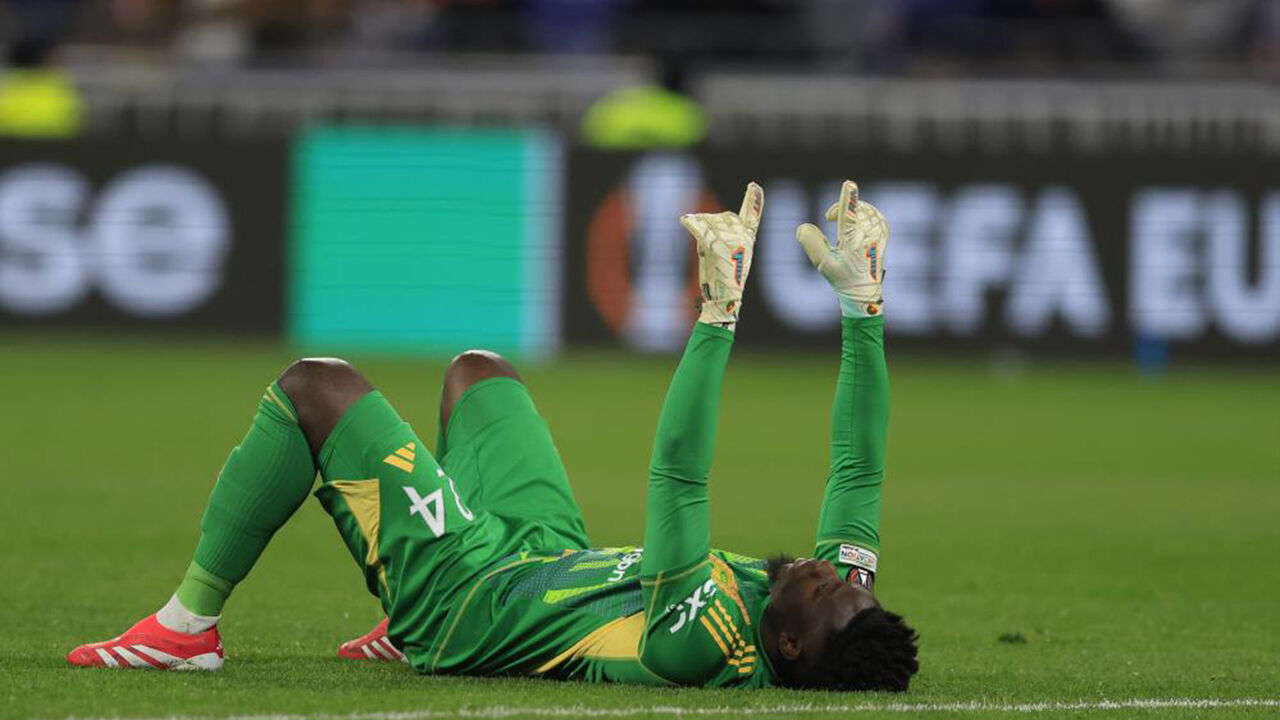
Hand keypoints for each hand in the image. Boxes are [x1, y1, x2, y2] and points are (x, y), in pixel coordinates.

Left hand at [680, 182, 763, 326]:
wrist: (723, 299)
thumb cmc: (721, 278)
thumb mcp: (724, 252)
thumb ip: (720, 234)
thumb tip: (703, 220)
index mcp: (749, 238)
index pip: (752, 215)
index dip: (754, 199)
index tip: (753, 185)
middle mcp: (744, 237)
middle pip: (723, 217)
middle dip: (708, 222)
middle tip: (699, 232)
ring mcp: (732, 241)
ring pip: (711, 223)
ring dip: (698, 225)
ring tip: (692, 230)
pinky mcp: (718, 248)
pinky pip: (702, 231)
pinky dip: (692, 224)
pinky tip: (684, 220)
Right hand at [795, 180, 888, 316]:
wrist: (863, 291)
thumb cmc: (841, 278)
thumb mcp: (822, 264)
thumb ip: (810, 243)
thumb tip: (802, 226)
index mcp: (851, 242)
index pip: (849, 215)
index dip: (848, 198)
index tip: (849, 183)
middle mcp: (868, 236)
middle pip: (855, 208)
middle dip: (840, 207)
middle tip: (829, 218)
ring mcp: (878, 235)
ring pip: (866, 209)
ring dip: (851, 209)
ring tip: (840, 220)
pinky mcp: (884, 234)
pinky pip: (875, 215)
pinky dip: (863, 212)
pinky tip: (856, 220)